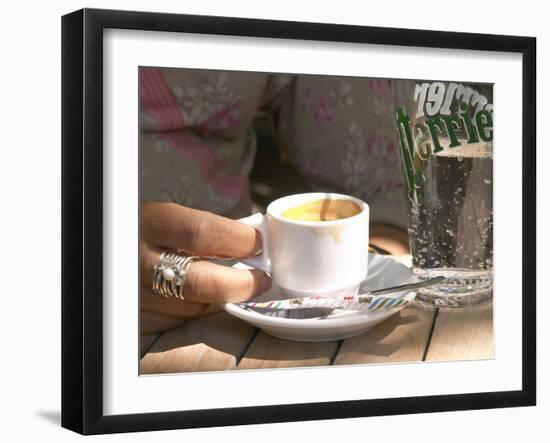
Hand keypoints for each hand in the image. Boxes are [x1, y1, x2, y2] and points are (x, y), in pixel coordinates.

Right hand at [140, 202, 270, 332]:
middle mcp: (139, 261)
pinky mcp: (137, 318)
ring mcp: (136, 294)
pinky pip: (179, 319)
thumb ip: (204, 230)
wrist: (102, 251)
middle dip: (241, 284)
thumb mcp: (166, 218)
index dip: (239, 240)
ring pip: (194, 305)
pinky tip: (196, 295)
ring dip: (218, 298)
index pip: (203, 233)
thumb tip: (252, 243)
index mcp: (149, 223)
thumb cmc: (143, 231)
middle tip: (261, 279)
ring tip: (228, 283)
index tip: (258, 243)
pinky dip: (196, 309)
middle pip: (201, 282)